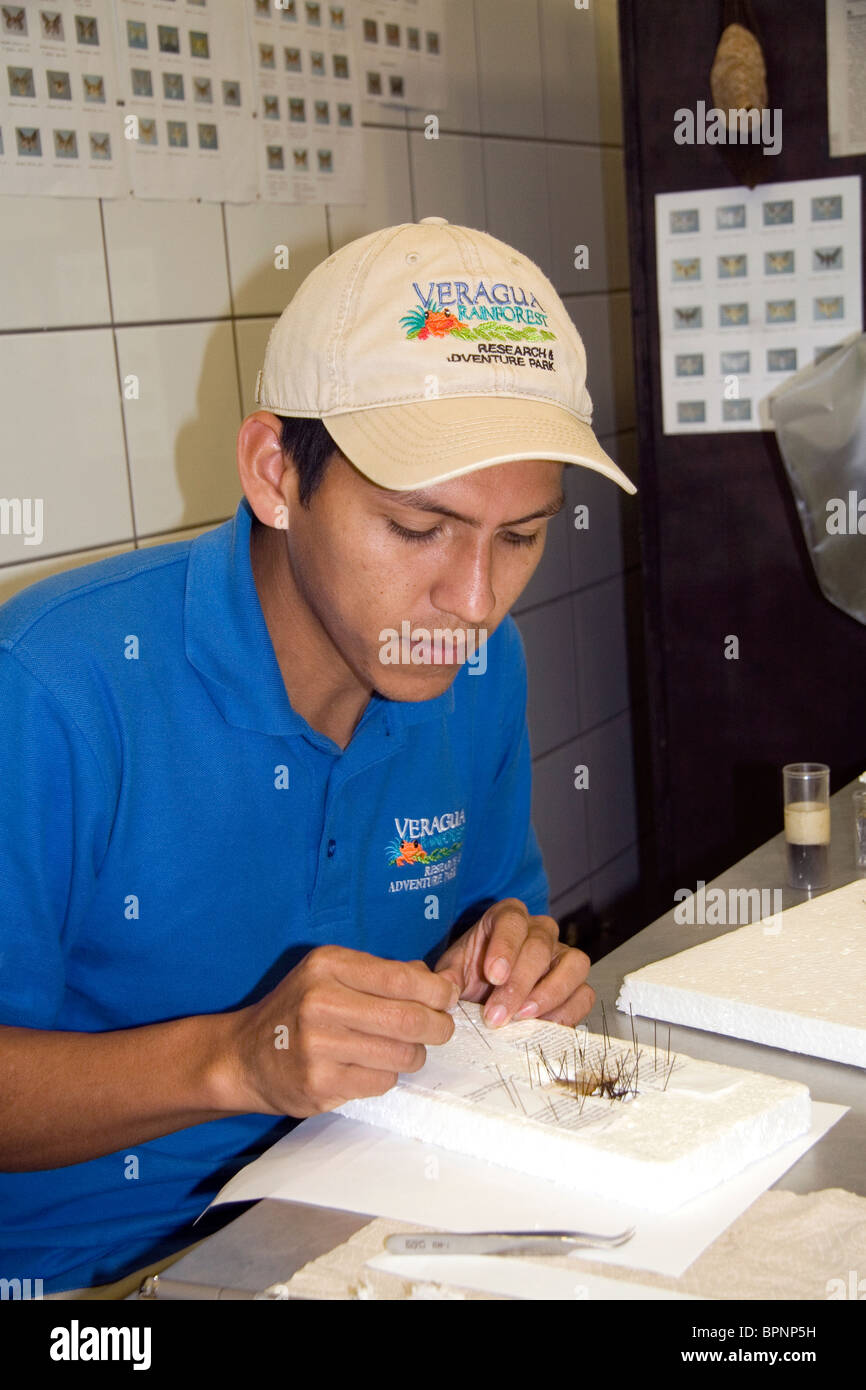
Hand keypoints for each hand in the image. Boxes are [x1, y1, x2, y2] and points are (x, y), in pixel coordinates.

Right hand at [224, 945, 457, 1117]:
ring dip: (415, 1054)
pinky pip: (382, 1081)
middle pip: (408, 1019)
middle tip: (442, 1029)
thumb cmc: (299, 1009)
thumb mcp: (332, 973)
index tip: (448, 998)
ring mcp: (318, 1046)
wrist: (244, 1056)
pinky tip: (370, 1066)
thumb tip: (441, 982)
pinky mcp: (320, 1084)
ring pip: (401, 1054)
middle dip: (439, 1026)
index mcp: (328, 966)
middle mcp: (321, 1002)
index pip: (402, 977)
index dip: (437, 991)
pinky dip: (387, 1075)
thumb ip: (384, 973)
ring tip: (404, 1049)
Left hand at [434, 898, 593, 1028]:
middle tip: (497, 1014)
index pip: (512, 921)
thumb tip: (445, 991)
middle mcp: (539, 930)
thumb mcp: (454, 972)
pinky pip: (584, 994)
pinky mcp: (576, 983)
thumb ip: (448, 978)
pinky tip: (541, 1027)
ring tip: (523, 1018)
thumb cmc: (472, 974)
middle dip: (518, 984)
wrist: (487, 992)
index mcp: (507, 917)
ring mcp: (562, 955)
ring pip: (574, 965)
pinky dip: (566, 1012)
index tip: (493, 975)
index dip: (505, 947)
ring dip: (549, 995)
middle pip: (540, 947)